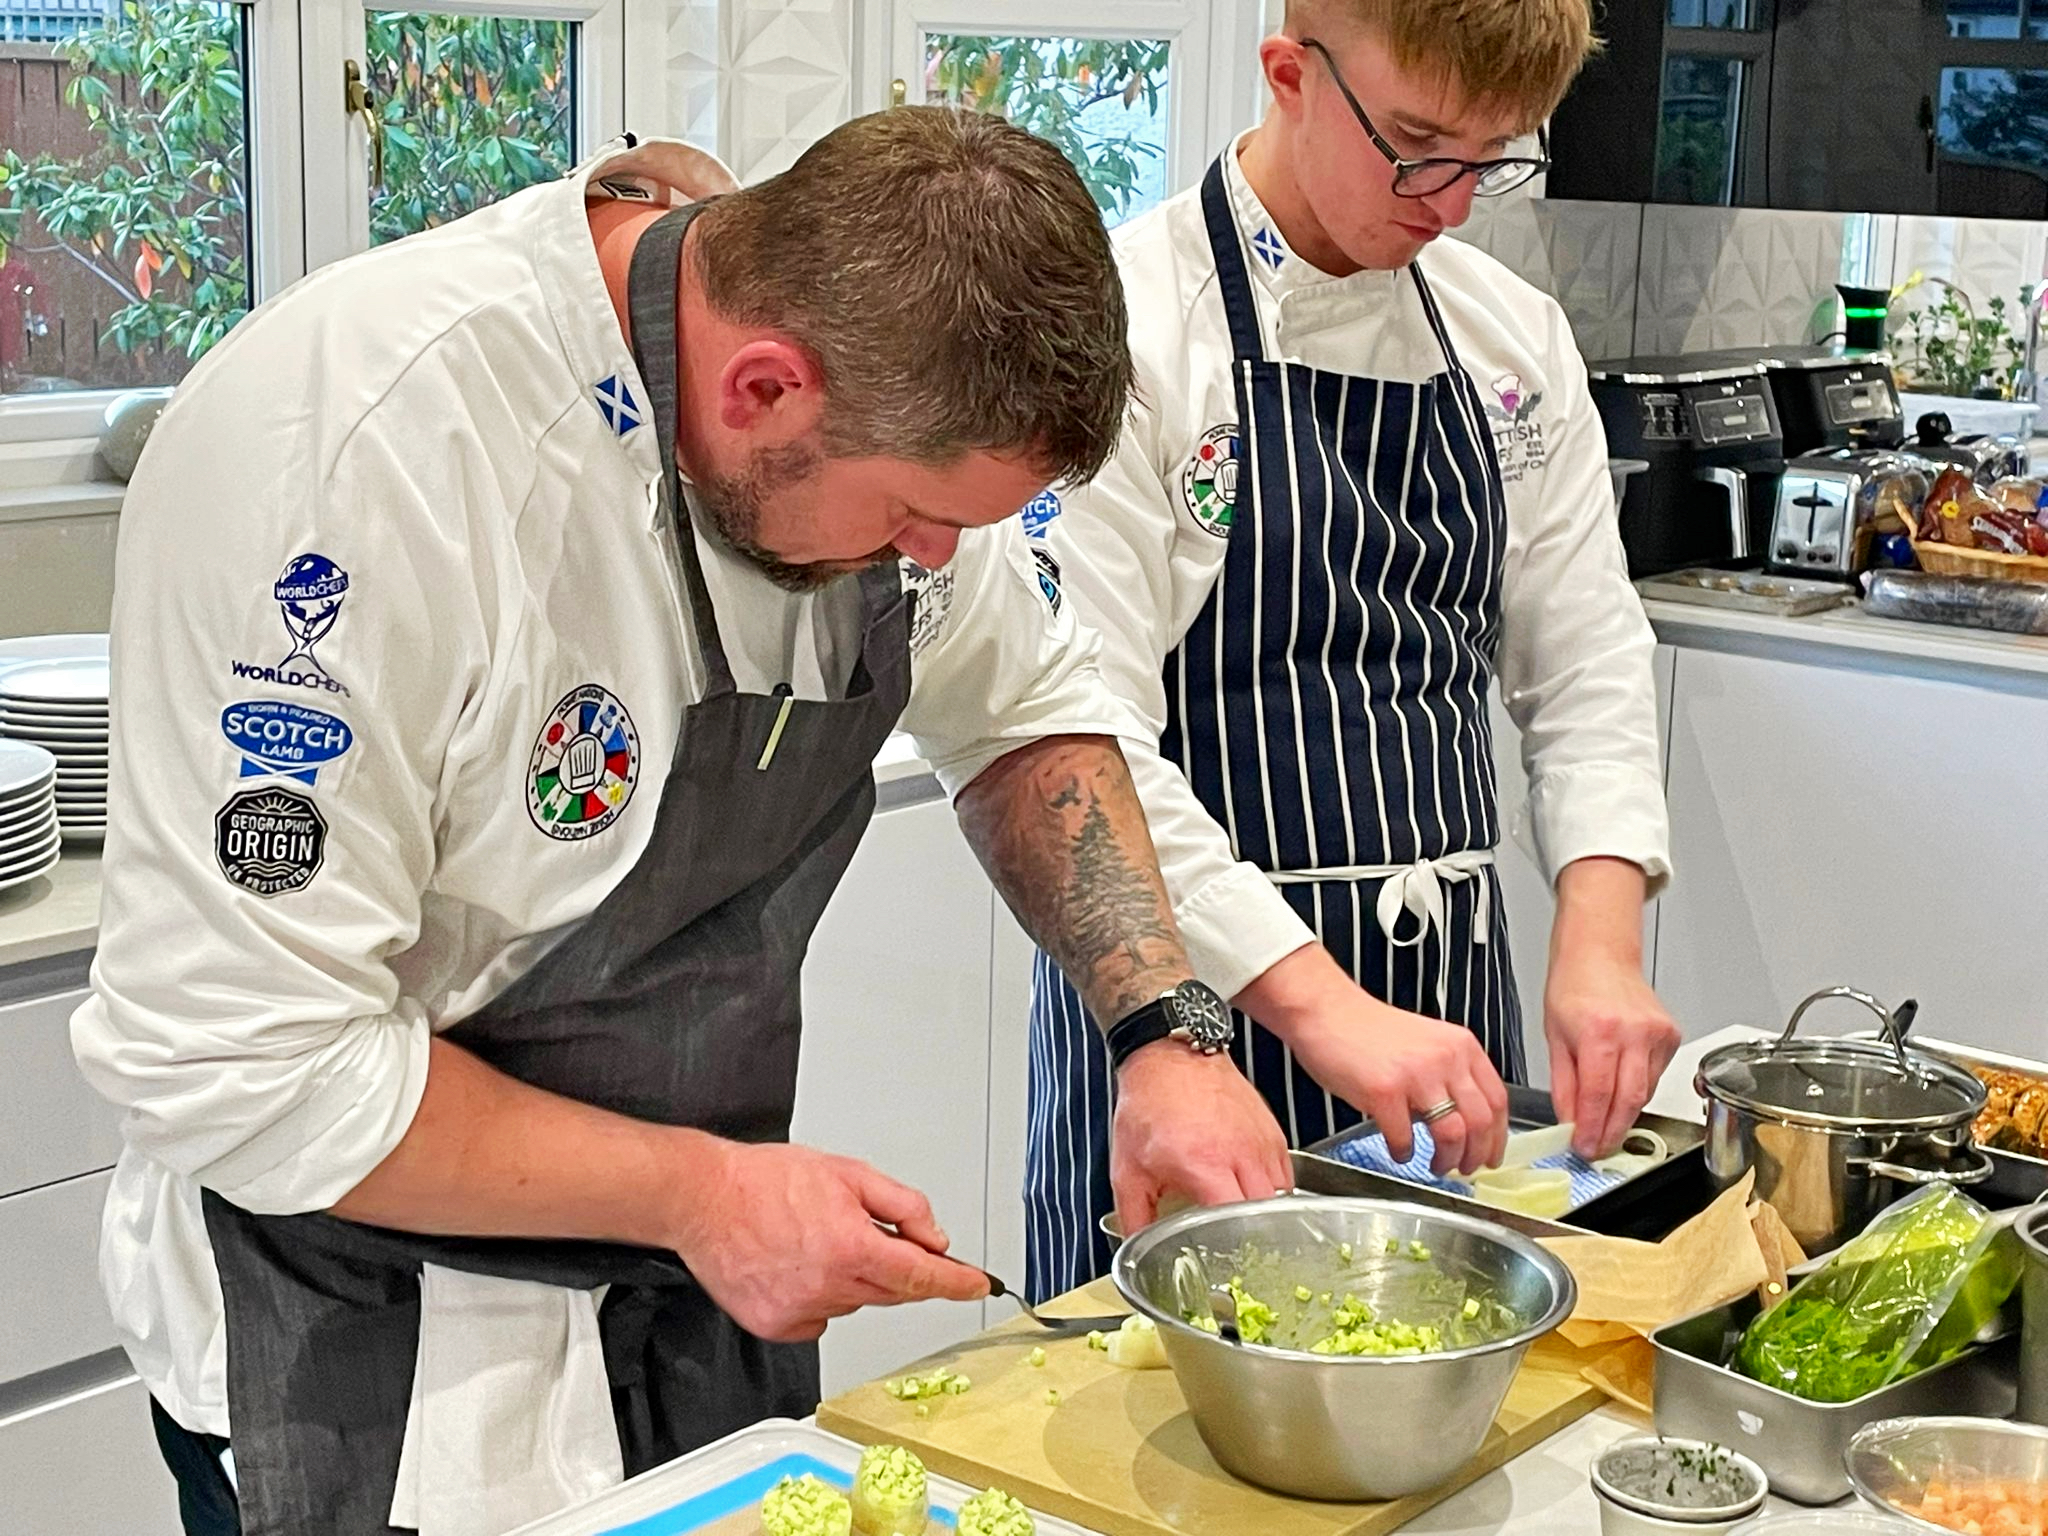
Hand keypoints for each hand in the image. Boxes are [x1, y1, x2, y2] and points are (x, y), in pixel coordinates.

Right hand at [666, 1134, 989, 1342]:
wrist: (704, 1199)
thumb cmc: (766, 1181)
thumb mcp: (849, 1174)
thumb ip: (902, 1207)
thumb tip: (934, 1239)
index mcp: (852, 1248)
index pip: (922, 1276)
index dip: (956, 1282)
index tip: (976, 1285)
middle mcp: (829, 1287)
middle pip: (892, 1292)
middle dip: (897, 1268)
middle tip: (868, 1234)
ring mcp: (801, 1312)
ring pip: (854, 1303)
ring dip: (852, 1278)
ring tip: (814, 1239)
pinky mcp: (777, 1326)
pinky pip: (819, 1318)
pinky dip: (820, 1296)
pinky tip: (795, 1265)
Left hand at [1111, 1042, 1290, 1236]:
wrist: (1170, 1056)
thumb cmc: (1150, 1104)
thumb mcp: (1127, 1167)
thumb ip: (1134, 1214)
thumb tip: (1137, 1247)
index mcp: (1205, 1165)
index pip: (1235, 1223)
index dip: (1233, 1250)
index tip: (1223, 1262)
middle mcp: (1240, 1154)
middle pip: (1265, 1218)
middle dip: (1252, 1238)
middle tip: (1236, 1250)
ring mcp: (1262, 1142)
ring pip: (1280, 1199)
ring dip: (1265, 1216)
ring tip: (1244, 1223)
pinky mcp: (1273, 1132)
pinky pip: (1284, 1177)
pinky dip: (1272, 1193)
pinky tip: (1250, 1194)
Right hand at [1287, 1000, 1509, 1175]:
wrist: (1327, 1010)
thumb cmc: (1368, 1029)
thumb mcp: (1425, 1042)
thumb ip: (1449, 1073)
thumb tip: (1464, 1119)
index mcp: (1460, 1046)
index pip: (1497, 1100)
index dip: (1498, 1136)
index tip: (1490, 1154)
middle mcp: (1444, 1058)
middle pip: (1481, 1122)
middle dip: (1475, 1155)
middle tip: (1464, 1168)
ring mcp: (1415, 1075)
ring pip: (1452, 1134)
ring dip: (1446, 1160)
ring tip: (1435, 1165)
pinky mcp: (1384, 1091)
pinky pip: (1405, 1138)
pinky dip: (1404, 1153)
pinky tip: (1399, 1151)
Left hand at [1545, 950, 1679, 1159]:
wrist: (1601, 954)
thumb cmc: (1575, 986)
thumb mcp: (1554, 1036)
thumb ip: (1564, 1085)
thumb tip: (1569, 1122)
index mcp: (1600, 1030)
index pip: (1599, 1095)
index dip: (1593, 1128)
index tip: (1584, 1146)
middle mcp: (1633, 1032)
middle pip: (1630, 1100)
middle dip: (1613, 1132)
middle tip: (1598, 1148)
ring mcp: (1657, 1033)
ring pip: (1645, 1092)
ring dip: (1625, 1113)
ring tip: (1604, 1122)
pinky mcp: (1671, 1036)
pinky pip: (1656, 1076)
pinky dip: (1637, 1089)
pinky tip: (1621, 1088)